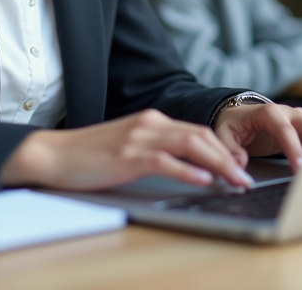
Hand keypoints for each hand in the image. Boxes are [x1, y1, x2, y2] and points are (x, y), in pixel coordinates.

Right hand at [0, 109, 255, 190]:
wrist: (54, 154)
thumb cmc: (90, 155)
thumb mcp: (129, 147)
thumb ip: (157, 151)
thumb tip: (191, 168)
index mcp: (151, 120)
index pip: (197, 131)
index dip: (223, 149)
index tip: (239, 167)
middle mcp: (149, 124)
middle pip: (201, 136)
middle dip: (228, 157)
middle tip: (246, 177)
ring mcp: (138, 138)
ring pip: (190, 145)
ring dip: (218, 164)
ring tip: (235, 181)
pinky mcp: (128, 156)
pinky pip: (166, 161)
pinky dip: (188, 171)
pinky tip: (203, 180)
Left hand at [212, 103, 301, 173]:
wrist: (238, 116)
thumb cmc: (233, 124)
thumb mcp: (224, 134)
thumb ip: (231, 149)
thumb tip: (240, 164)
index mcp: (268, 112)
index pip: (285, 130)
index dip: (294, 149)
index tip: (300, 168)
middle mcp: (288, 113)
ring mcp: (298, 119)